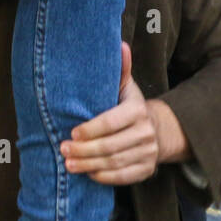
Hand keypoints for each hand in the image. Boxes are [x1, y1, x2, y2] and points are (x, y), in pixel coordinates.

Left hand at [61, 43, 159, 185]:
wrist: (158, 130)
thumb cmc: (130, 105)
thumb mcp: (126, 86)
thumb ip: (121, 68)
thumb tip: (120, 43)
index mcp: (137, 110)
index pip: (111, 122)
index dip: (91, 129)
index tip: (72, 132)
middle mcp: (145, 133)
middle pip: (111, 145)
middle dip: (85, 149)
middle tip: (63, 149)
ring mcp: (148, 154)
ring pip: (115, 162)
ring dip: (89, 165)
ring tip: (68, 163)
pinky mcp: (146, 170)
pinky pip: (123, 177)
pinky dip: (104, 177)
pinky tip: (87, 173)